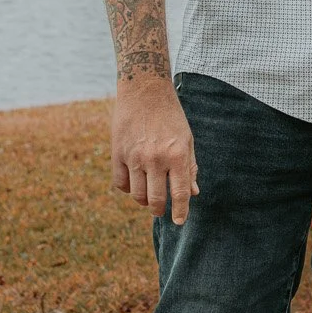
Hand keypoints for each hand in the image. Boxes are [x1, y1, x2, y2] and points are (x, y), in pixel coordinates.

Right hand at [111, 76, 197, 224]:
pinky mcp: (118, 153)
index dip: (180, 212)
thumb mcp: (187, 139)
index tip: (179, 221)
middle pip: (156, 200)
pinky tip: (135, 183)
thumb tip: (193, 193)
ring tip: (148, 197)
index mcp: (177, 155)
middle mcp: (156, 158)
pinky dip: (127, 188)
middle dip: (160, 210)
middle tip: (161, 210)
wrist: (144, 91)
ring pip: (137, 195)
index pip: (179, 193)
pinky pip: (121, 183)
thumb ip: (190, 167)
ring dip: (144, 201)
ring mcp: (135, 157)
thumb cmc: (171, 116)